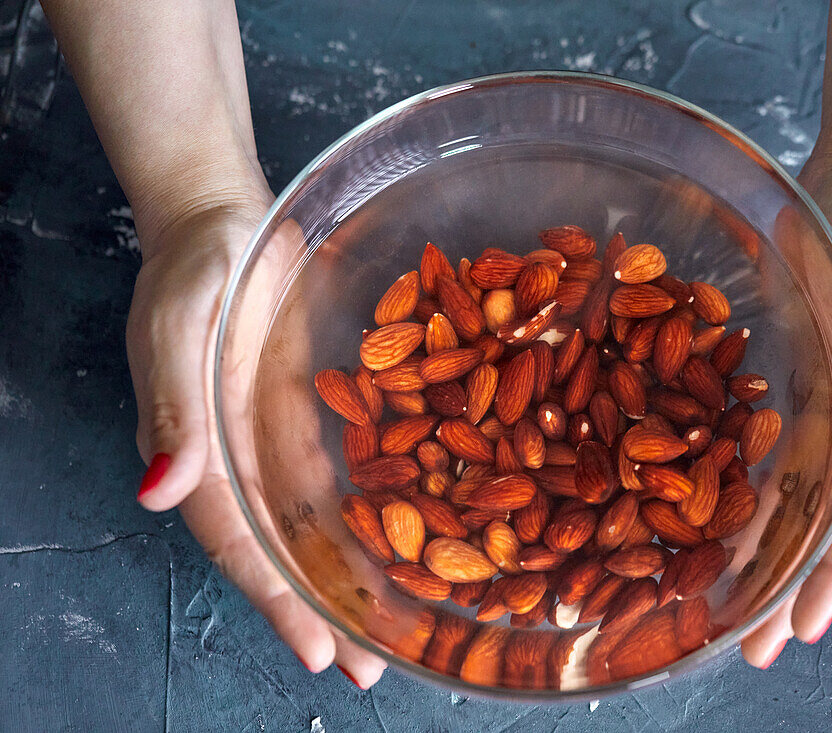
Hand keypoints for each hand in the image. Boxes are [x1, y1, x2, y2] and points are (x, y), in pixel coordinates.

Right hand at [128, 196, 386, 687]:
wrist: (225, 224)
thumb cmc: (194, 269)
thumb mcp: (176, 328)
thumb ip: (173, 409)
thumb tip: (157, 494)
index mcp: (201, 453)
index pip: (240, 543)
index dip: (276, 599)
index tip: (317, 649)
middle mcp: (239, 461)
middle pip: (280, 551)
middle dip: (320, 610)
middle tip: (368, 664)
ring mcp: (274, 443)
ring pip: (312, 527)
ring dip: (346, 578)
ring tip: (390, 630)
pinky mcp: (307, 418)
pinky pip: (336, 480)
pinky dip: (361, 520)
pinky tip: (397, 548)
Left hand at [739, 153, 831, 666]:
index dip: (831, 572)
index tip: (801, 630)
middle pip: (815, 520)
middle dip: (785, 585)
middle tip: (749, 648)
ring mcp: (811, 406)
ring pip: (781, 494)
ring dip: (754, 551)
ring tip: (720, 607)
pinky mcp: (780, 382)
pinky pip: (750, 445)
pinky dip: (727, 486)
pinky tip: (694, 517)